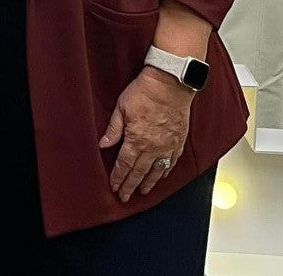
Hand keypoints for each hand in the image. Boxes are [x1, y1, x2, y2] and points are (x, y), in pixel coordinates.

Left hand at [99, 66, 192, 202]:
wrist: (169, 85)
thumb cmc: (144, 93)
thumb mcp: (121, 108)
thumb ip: (113, 129)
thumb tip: (103, 145)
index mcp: (136, 140)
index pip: (124, 164)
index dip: (118, 177)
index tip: (115, 187)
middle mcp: (153, 147)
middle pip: (139, 172)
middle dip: (131, 186)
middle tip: (125, 197)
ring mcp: (167, 146)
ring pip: (157, 171)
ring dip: (148, 183)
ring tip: (142, 192)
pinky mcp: (178, 141)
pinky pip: (172, 161)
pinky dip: (166, 171)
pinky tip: (162, 176)